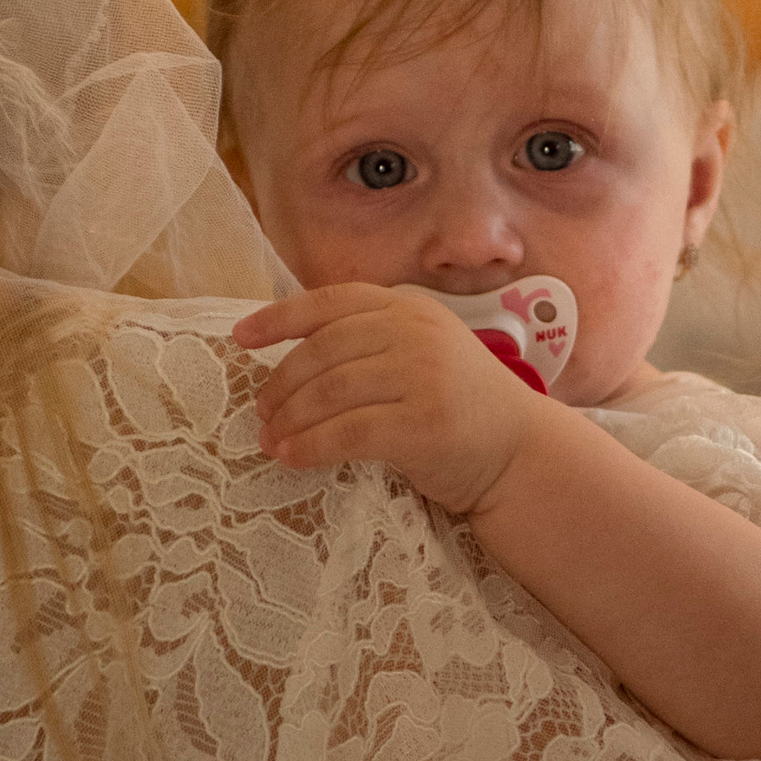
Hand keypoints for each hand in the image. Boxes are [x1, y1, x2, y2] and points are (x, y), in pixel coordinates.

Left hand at [237, 282, 539, 515]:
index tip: (241, 338)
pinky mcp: (424, 424)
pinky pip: (348, 433)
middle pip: (323, 350)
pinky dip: (311, 446)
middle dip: (282, 384)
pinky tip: (293, 458)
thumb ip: (369, 344)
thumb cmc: (458, 406)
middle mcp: (416, 333)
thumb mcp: (419, 354)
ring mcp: (423, 375)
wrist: (519, 452)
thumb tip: (288, 361)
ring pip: (330, 392)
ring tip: (271, 440)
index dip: (280, 317)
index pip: (331, 302)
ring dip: (290, 419)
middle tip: (262, 412)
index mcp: (409, 308)